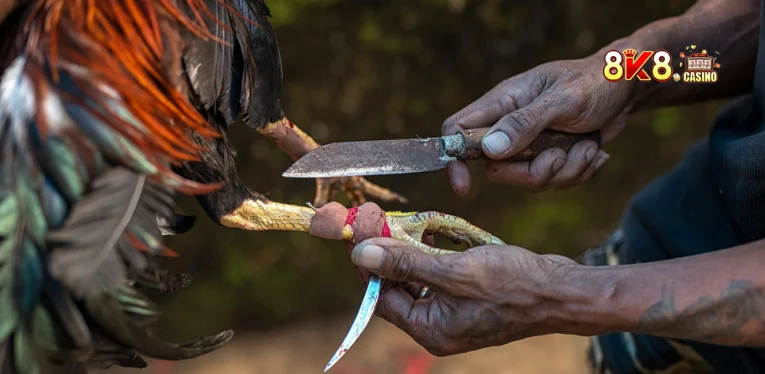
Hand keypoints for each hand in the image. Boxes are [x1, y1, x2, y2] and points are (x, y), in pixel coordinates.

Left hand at [350, 237, 582, 355]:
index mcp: (431, 329)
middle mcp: (440, 326)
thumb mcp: (454, 271)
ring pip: (420, 278)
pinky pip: (442, 275)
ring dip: (413, 250)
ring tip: (407, 222)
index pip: (382, 298)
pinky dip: (435, 254)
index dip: (369, 265)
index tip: (360, 233)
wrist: (563, 292)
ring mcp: (456, 313)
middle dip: (391, 253)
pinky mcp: (471, 299)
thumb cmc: (514, 286)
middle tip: (381, 221)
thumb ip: (406, 263)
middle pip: (399, 287)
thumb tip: (363, 254)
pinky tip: (434, 231)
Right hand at [443, 57, 633, 193]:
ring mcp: (530, 144)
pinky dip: (578, 171)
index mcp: (502, 103)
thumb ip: (524, 123)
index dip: (455, 159)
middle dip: (533, 172)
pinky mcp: (550, 157)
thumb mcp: (562, 100)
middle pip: (497, 169)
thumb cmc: (594, 82)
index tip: (464, 186)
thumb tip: (489, 150)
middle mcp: (510, 126)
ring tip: (587, 145)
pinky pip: (554, 182)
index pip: (459, 131)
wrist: (627, 87)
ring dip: (565, 170)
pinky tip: (593, 150)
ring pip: (529, 180)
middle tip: (560, 154)